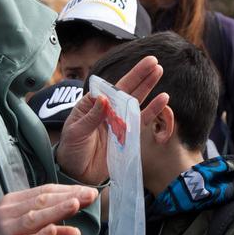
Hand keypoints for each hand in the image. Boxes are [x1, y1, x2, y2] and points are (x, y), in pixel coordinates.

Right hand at [0, 184, 98, 234]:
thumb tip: (77, 233)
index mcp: (12, 205)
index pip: (43, 193)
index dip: (68, 191)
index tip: (89, 191)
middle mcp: (6, 214)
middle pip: (41, 202)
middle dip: (68, 197)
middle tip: (91, 195)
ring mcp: (3, 231)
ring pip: (32, 218)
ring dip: (55, 211)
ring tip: (75, 205)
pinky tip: (52, 230)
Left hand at [56, 55, 170, 182]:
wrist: (76, 173)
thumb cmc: (71, 149)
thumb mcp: (76, 131)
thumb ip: (91, 116)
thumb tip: (103, 99)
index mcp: (93, 104)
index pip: (111, 87)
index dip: (126, 76)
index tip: (137, 67)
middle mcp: (108, 110)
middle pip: (127, 90)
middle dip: (140, 76)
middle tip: (154, 62)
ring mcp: (118, 122)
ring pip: (135, 101)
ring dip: (147, 88)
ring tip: (159, 73)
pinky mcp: (126, 136)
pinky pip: (140, 121)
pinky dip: (151, 111)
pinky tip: (162, 100)